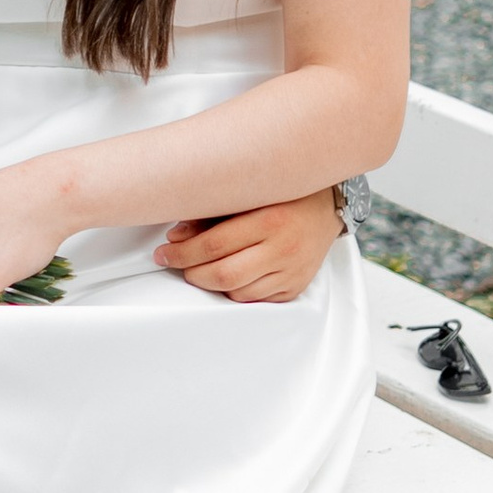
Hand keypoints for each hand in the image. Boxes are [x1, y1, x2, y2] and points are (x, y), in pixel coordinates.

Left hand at [154, 188, 344, 303]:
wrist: (328, 206)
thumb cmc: (285, 194)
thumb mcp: (248, 193)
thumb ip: (211, 214)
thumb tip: (176, 236)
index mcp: (270, 220)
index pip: (213, 245)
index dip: (182, 253)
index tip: (164, 252)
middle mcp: (283, 249)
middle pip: (222, 275)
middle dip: (190, 272)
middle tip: (175, 263)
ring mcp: (291, 271)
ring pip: (237, 292)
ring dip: (211, 283)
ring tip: (202, 268)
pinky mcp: (295, 286)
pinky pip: (255, 299)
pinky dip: (236, 290)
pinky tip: (231, 274)